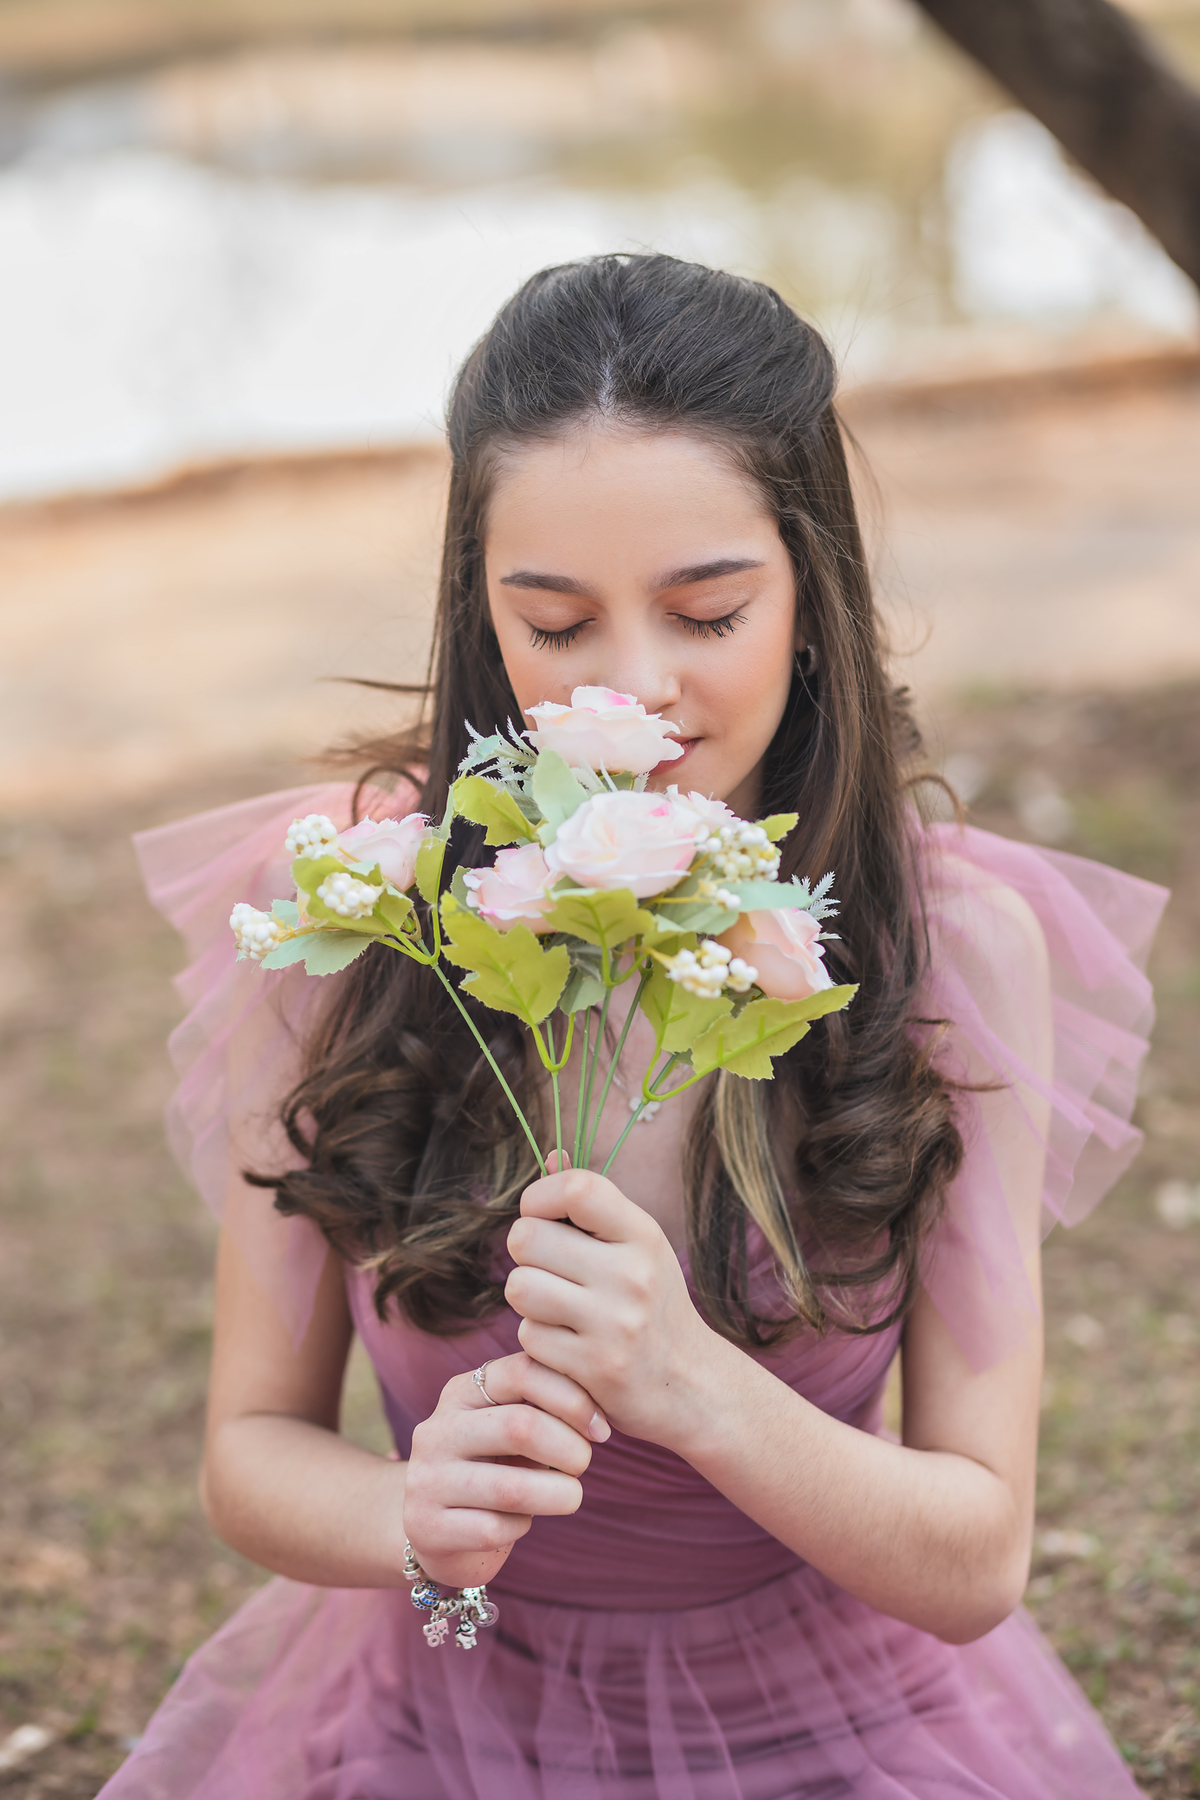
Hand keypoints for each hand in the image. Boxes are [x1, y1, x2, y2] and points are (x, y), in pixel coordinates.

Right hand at [402, 1351, 608, 1589]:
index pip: (522, 1371)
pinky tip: (521, 1522)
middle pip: (520, 1426)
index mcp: (461, 1392)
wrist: (438, 1530)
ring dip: (558, 1494)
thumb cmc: (493, 1469)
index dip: (573, 1398)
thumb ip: (542, 1409)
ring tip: (570, 1496)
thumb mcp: (510, 1429)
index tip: (600, 1428)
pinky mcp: (428, 1528)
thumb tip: (596, 1415)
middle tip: (583, 1463)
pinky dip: (522, 1526)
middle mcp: (437, 1430)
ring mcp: (426, 1480)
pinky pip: (493, 1529)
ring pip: (510, 1487)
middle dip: (570, 1448)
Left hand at [505, 1166, 723, 1453]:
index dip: (541, 1196)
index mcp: (643, 1234)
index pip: (577, 1189)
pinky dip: (539, 1340)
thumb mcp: (638, 1246)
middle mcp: (631, 1275)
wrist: (691, 1384)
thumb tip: (552, 1156)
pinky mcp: (593, 1367)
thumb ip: (593, 1204)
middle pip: (527, 1238)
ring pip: (519, 1288)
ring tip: (554, 1305)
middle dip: (526, 1252)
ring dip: (527, 1297)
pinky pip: (529, 1336)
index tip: (542, 1215)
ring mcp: (613, 1324)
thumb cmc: (653, 1303)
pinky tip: (566, 1343)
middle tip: (547, 1266)